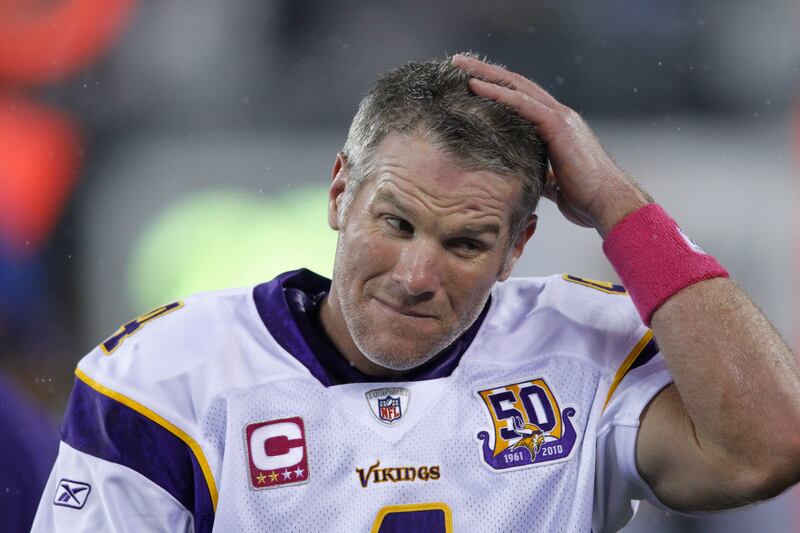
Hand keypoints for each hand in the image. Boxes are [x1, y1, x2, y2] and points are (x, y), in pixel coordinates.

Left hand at [451, 54, 650, 236]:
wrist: (608, 204)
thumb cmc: (585, 199)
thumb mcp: (554, 183)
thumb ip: (539, 173)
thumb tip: (523, 177)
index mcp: (557, 128)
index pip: (523, 99)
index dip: (498, 88)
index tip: (471, 82)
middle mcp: (560, 116)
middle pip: (517, 84)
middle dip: (487, 72)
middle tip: (459, 62)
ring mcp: (560, 118)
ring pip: (517, 86)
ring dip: (486, 73)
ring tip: (459, 64)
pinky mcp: (558, 126)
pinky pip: (522, 103)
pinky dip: (497, 93)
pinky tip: (475, 86)